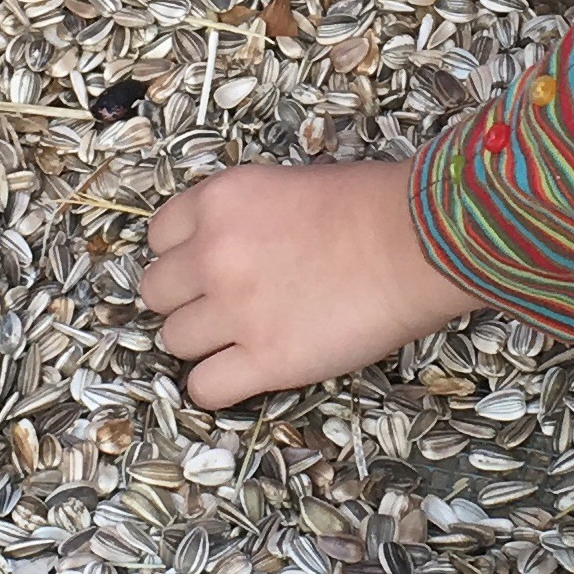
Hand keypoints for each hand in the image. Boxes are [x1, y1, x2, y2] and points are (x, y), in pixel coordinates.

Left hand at [141, 157, 477, 407]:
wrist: (416, 242)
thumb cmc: (369, 205)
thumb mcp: (284, 185)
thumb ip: (240, 217)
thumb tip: (225, 246)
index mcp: (216, 202)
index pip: (158, 237)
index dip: (182, 255)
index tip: (205, 266)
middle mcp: (211, 254)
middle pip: (157, 292)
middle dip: (186, 299)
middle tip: (223, 304)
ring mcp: (234, 310)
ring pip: (174, 340)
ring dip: (202, 343)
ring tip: (241, 338)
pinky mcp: (266, 360)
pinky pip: (204, 389)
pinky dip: (218, 387)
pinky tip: (244, 373)